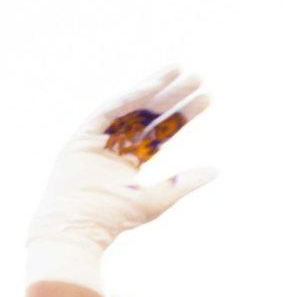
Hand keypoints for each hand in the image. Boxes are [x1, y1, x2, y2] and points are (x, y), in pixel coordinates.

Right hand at [27, 68, 212, 290]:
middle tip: (197, 76)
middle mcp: (114, 148)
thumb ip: (185, 182)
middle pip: (147, 114)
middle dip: (172, 95)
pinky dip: (127, 98)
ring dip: (152, 87)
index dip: (183, 115)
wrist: (79, 227)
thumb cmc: (115, 218)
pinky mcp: (81, 139)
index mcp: (130, 161)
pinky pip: (106, 112)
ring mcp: (97, 141)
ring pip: (128, 107)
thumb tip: (216, 170)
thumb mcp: (159, 198)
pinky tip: (150, 87)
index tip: (207, 98)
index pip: (161, 132)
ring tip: (177, 70)